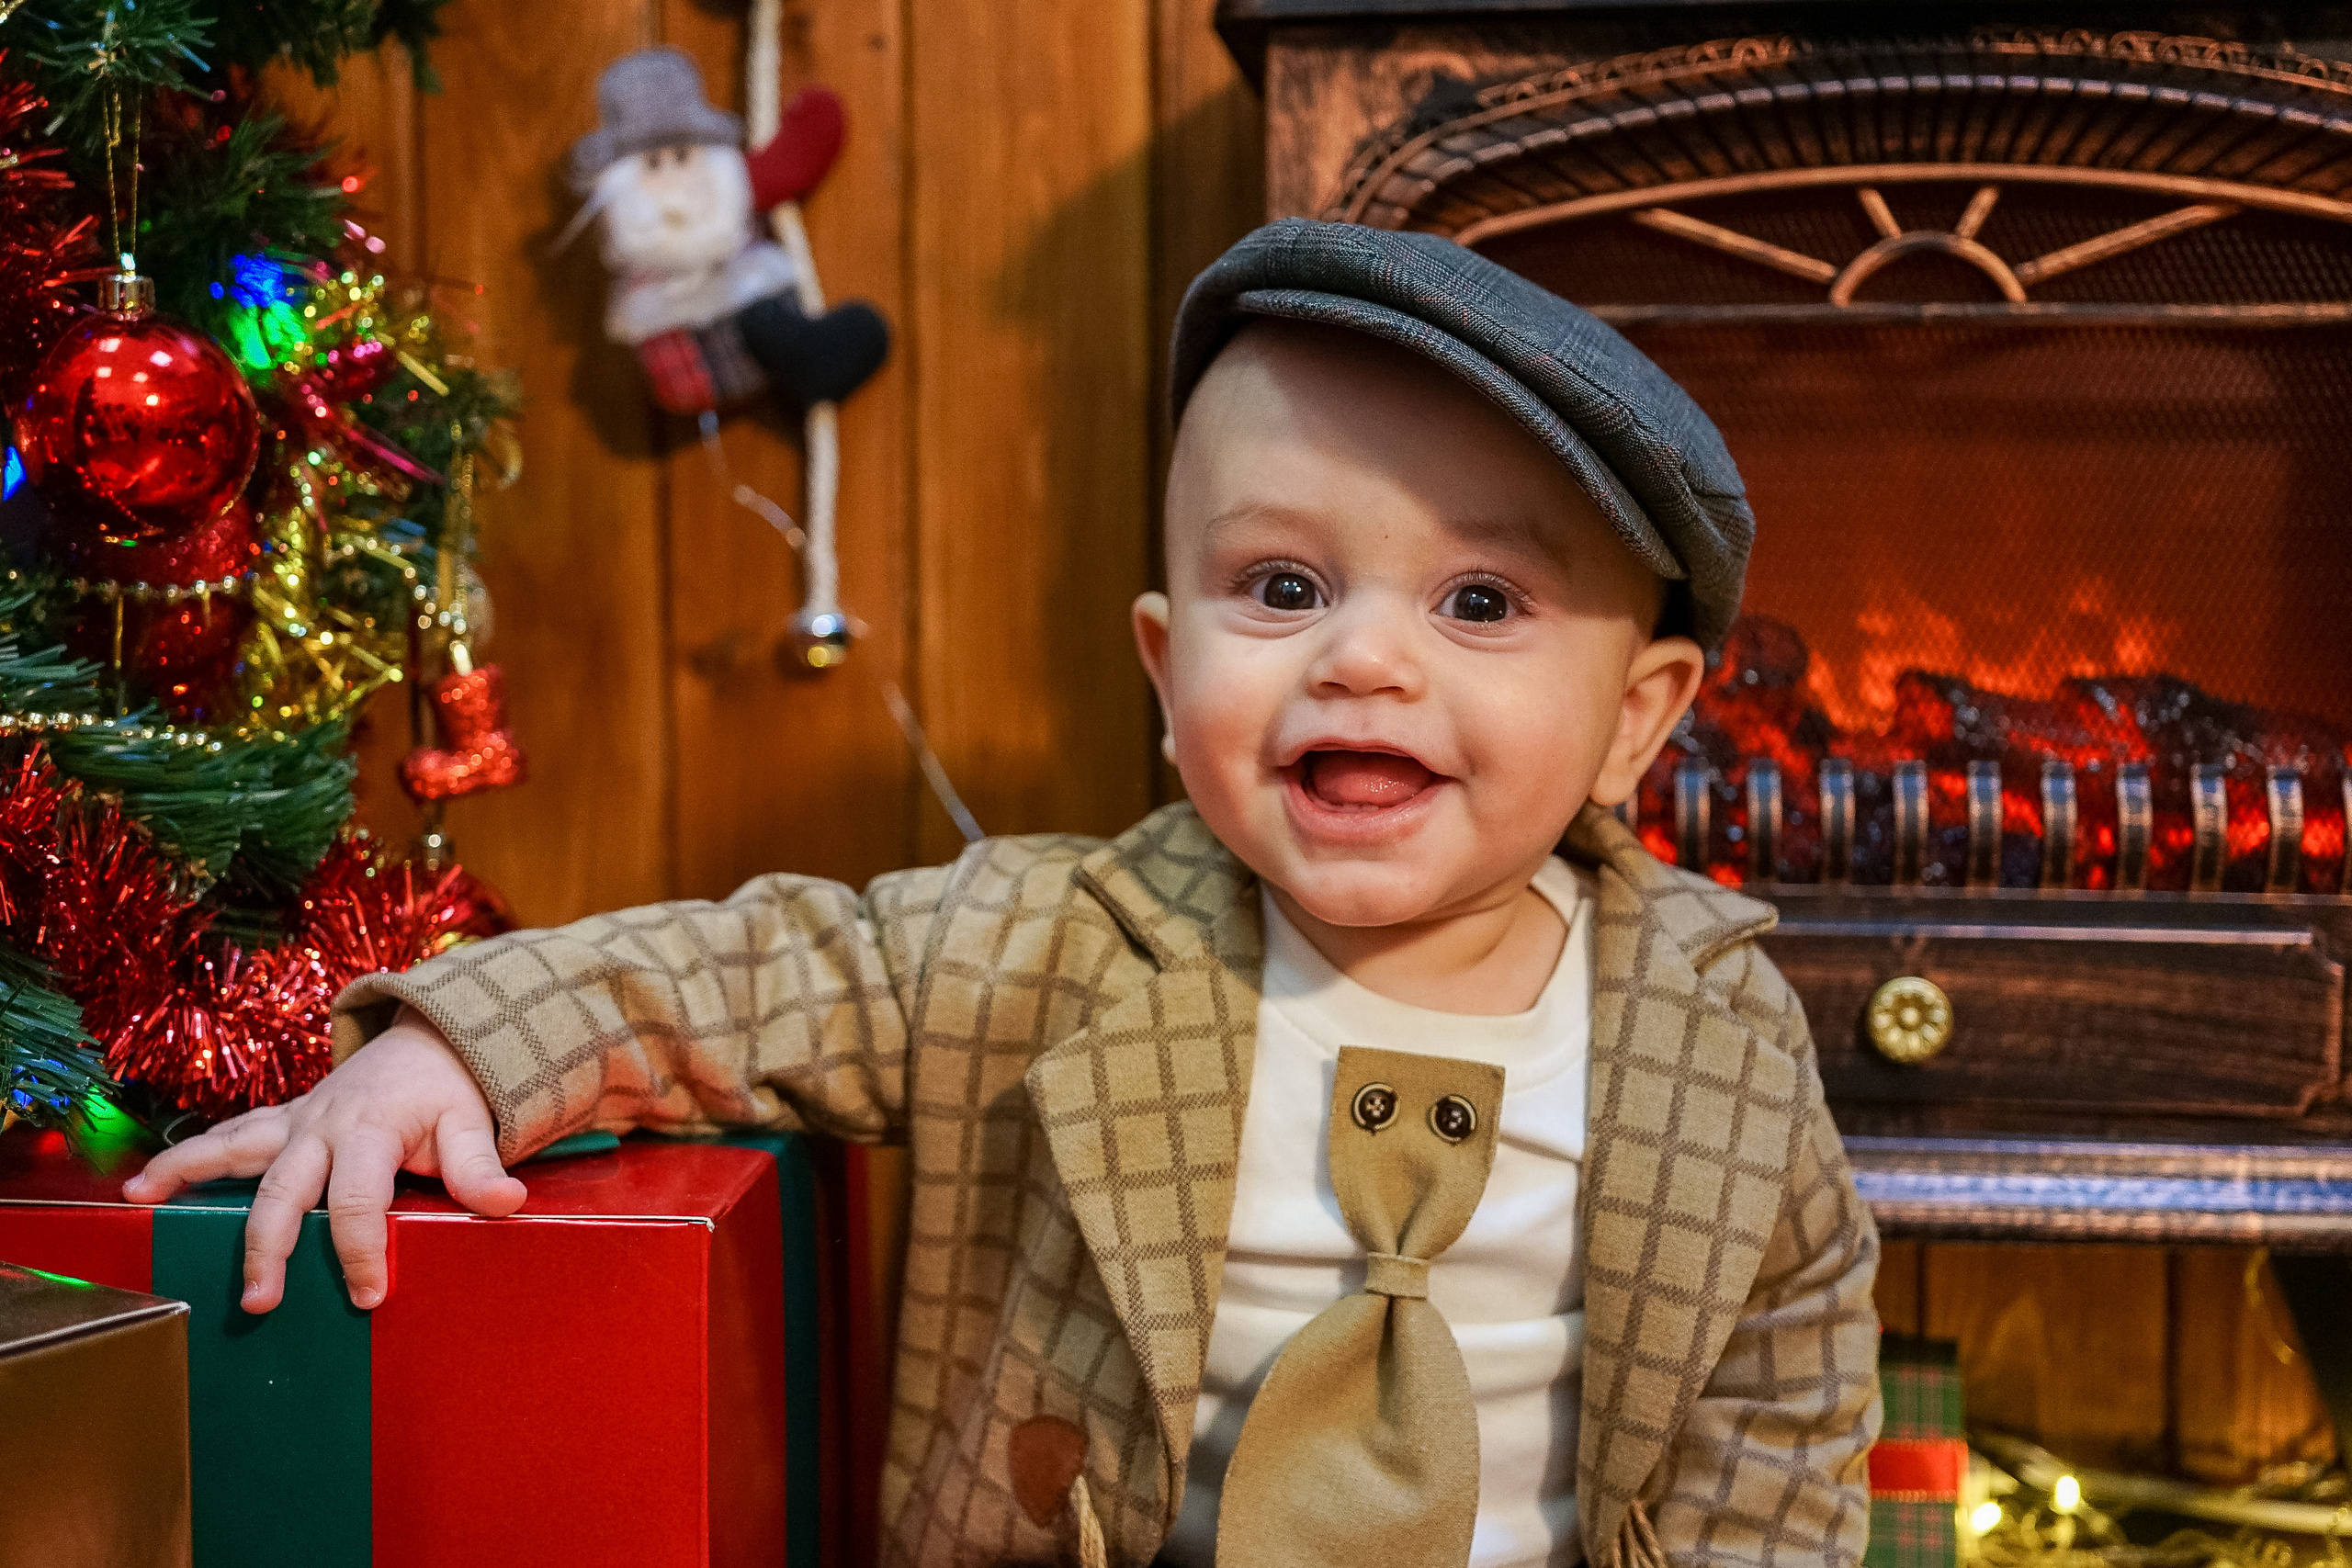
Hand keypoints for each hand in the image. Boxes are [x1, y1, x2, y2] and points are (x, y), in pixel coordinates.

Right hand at [122, 1009, 526, 1313]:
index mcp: (371, 1130)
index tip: (368, 1295)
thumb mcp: (473, 1123)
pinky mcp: (283, 1122)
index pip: (358, 1199)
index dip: (360, 1248)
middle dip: (268, 1247)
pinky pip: (231, 1138)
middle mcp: (322, 1125)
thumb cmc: (450, 1091)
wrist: (433, 1039)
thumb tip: (506, 1203)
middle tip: (259, 1301)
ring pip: (236, 1151)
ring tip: (142, 1202)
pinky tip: (142, 1185)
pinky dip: (186, 1158)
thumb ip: (479, 1166)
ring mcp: (297, 1121)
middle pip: (285, 1191)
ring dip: (187, 1175)